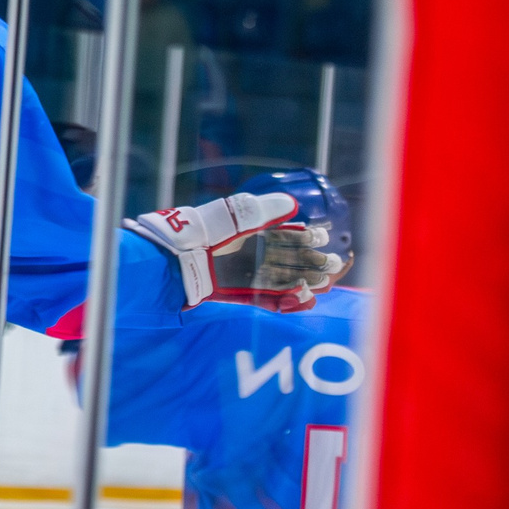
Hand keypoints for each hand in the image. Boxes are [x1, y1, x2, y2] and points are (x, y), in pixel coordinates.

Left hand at [130, 191, 342, 309]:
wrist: (175, 259)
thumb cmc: (204, 232)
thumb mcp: (235, 215)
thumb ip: (264, 210)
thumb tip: (292, 205)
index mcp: (252, 232)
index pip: (288, 235)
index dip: (308, 237)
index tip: (326, 237)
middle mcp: (252, 254)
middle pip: (291, 260)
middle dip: (314, 263)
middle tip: (333, 266)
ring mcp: (247, 275)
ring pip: (283, 282)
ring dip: (305, 285)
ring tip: (321, 286)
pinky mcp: (239, 295)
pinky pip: (267, 301)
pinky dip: (286, 303)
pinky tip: (303, 301)